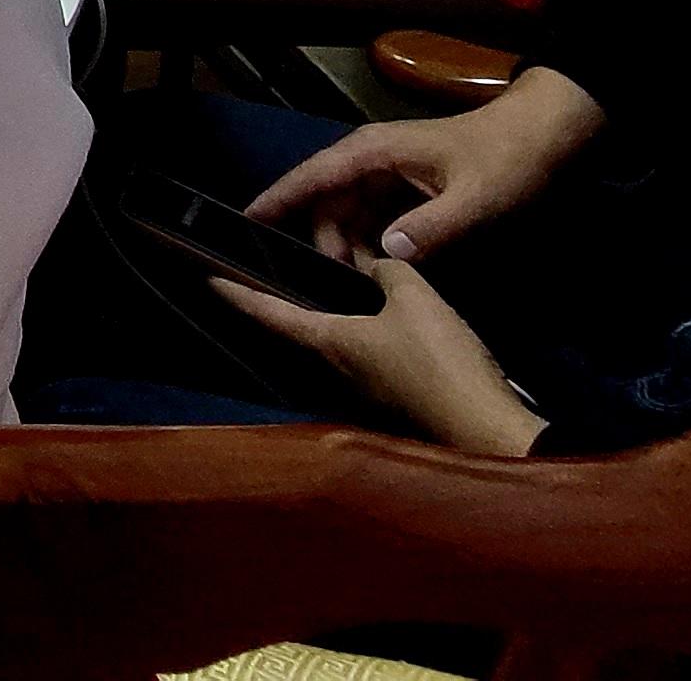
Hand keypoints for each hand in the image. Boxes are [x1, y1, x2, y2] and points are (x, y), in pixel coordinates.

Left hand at [212, 254, 544, 456]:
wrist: (486, 429)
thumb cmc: (438, 362)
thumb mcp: (414, 299)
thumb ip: (388, 270)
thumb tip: (373, 260)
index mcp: (330, 342)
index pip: (269, 313)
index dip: (236, 292)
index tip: (204, 277)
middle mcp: (338, 369)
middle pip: (303, 327)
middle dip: (287, 299)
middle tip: (272, 268)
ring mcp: (367, 389)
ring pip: (340, 340)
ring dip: (334, 311)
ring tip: (337, 277)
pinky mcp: (396, 398)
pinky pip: (371, 353)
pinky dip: (367, 327)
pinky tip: (384, 313)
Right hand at [246, 67, 603, 264]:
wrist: (544, 136)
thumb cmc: (507, 160)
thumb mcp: (476, 199)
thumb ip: (432, 228)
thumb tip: (386, 255)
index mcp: (373, 153)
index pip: (310, 178)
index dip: (275, 201)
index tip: (241, 225)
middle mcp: (370, 161)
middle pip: (326, 207)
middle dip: (326, 247)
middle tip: (341, 292)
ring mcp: (388, 176)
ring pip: (348, 218)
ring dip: (350, 251)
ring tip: (364, 289)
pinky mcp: (405, 191)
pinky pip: (372, 221)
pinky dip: (370, 247)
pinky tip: (382, 275)